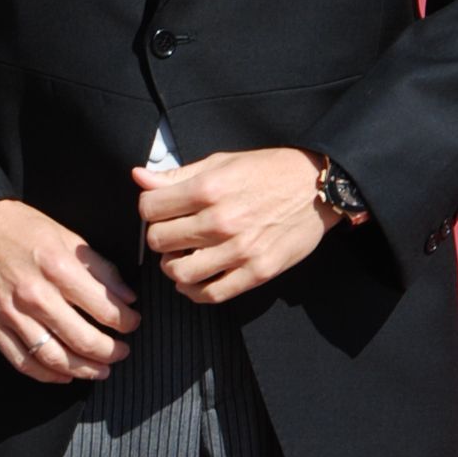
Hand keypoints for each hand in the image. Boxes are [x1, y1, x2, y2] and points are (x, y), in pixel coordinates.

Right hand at [0, 200, 138, 383]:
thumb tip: (127, 297)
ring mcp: (11, 314)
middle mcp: (35, 295)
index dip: (126, 322)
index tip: (132, 324)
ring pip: (54, 357)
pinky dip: (47, 375)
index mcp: (58, 268)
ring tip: (99, 370)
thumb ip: (100, 268)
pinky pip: (22, 361)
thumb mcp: (67, 236)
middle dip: (110, 352)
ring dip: (83, 370)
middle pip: (83, 340)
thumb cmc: (19, 228)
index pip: (104, 309)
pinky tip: (63, 374)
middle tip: (121, 352)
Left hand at [134, 148, 337, 303]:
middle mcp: (221, 221)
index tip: (159, 210)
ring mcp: (240, 250)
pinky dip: (195, 291)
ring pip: (179, 272)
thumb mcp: (221, 163)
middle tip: (172, 233)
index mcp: (208, 189)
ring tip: (181, 257)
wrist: (319, 187)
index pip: (149, 208)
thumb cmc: (269, 171)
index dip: (149, 208)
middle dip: (159, 237)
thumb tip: (138, 177)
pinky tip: (195, 280)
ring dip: (172, 267)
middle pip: (159, 241)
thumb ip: (177, 175)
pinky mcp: (257, 272)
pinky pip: (212, 294)